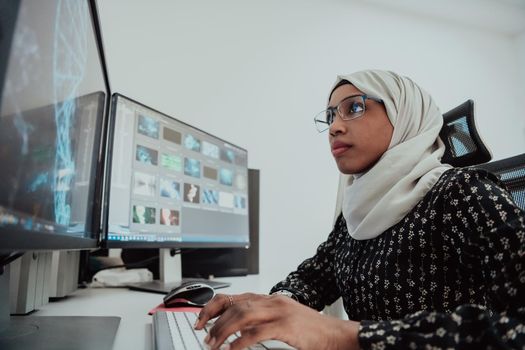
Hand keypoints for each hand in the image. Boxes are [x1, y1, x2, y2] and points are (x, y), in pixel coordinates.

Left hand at [194, 292, 359, 349]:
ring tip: (213, 343)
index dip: (214, 306)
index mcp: (271, 298)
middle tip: (203, 334)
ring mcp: (280, 311)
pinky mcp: (287, 326)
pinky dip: (240, 341)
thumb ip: (262, 320)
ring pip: (242, 315)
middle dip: (214, 319)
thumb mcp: (283, 319)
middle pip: (235, 304)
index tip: (201, 319)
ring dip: (223, 330)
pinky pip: (257, 332)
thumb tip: (237, 330)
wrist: (336, 334)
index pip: (235, 296)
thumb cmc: (311, 330)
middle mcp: (273, 301)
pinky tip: (231, 349)